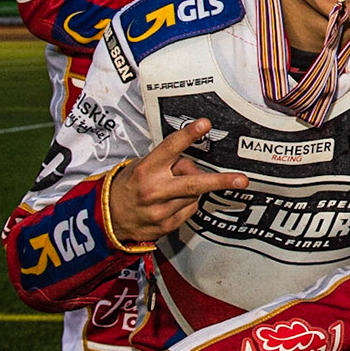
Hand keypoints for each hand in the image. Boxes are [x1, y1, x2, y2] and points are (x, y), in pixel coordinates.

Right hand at [106, 118, 247, 246]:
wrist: (108, 218)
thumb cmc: (128, 186)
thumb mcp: (141, 166)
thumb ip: (168, 163)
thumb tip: (193, 163)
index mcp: (146, 170)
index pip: (170, 148)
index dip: (188, 135)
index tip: (204, 124)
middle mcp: (154, 190)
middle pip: (193, 183)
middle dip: (220, 181)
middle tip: (241, 179)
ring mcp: (161, 211)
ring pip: (194, 196)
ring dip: (191, 189)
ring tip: (173, 188)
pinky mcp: (166, 226)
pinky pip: (189, 210)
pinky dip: (186, 203)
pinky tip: (171, 202)